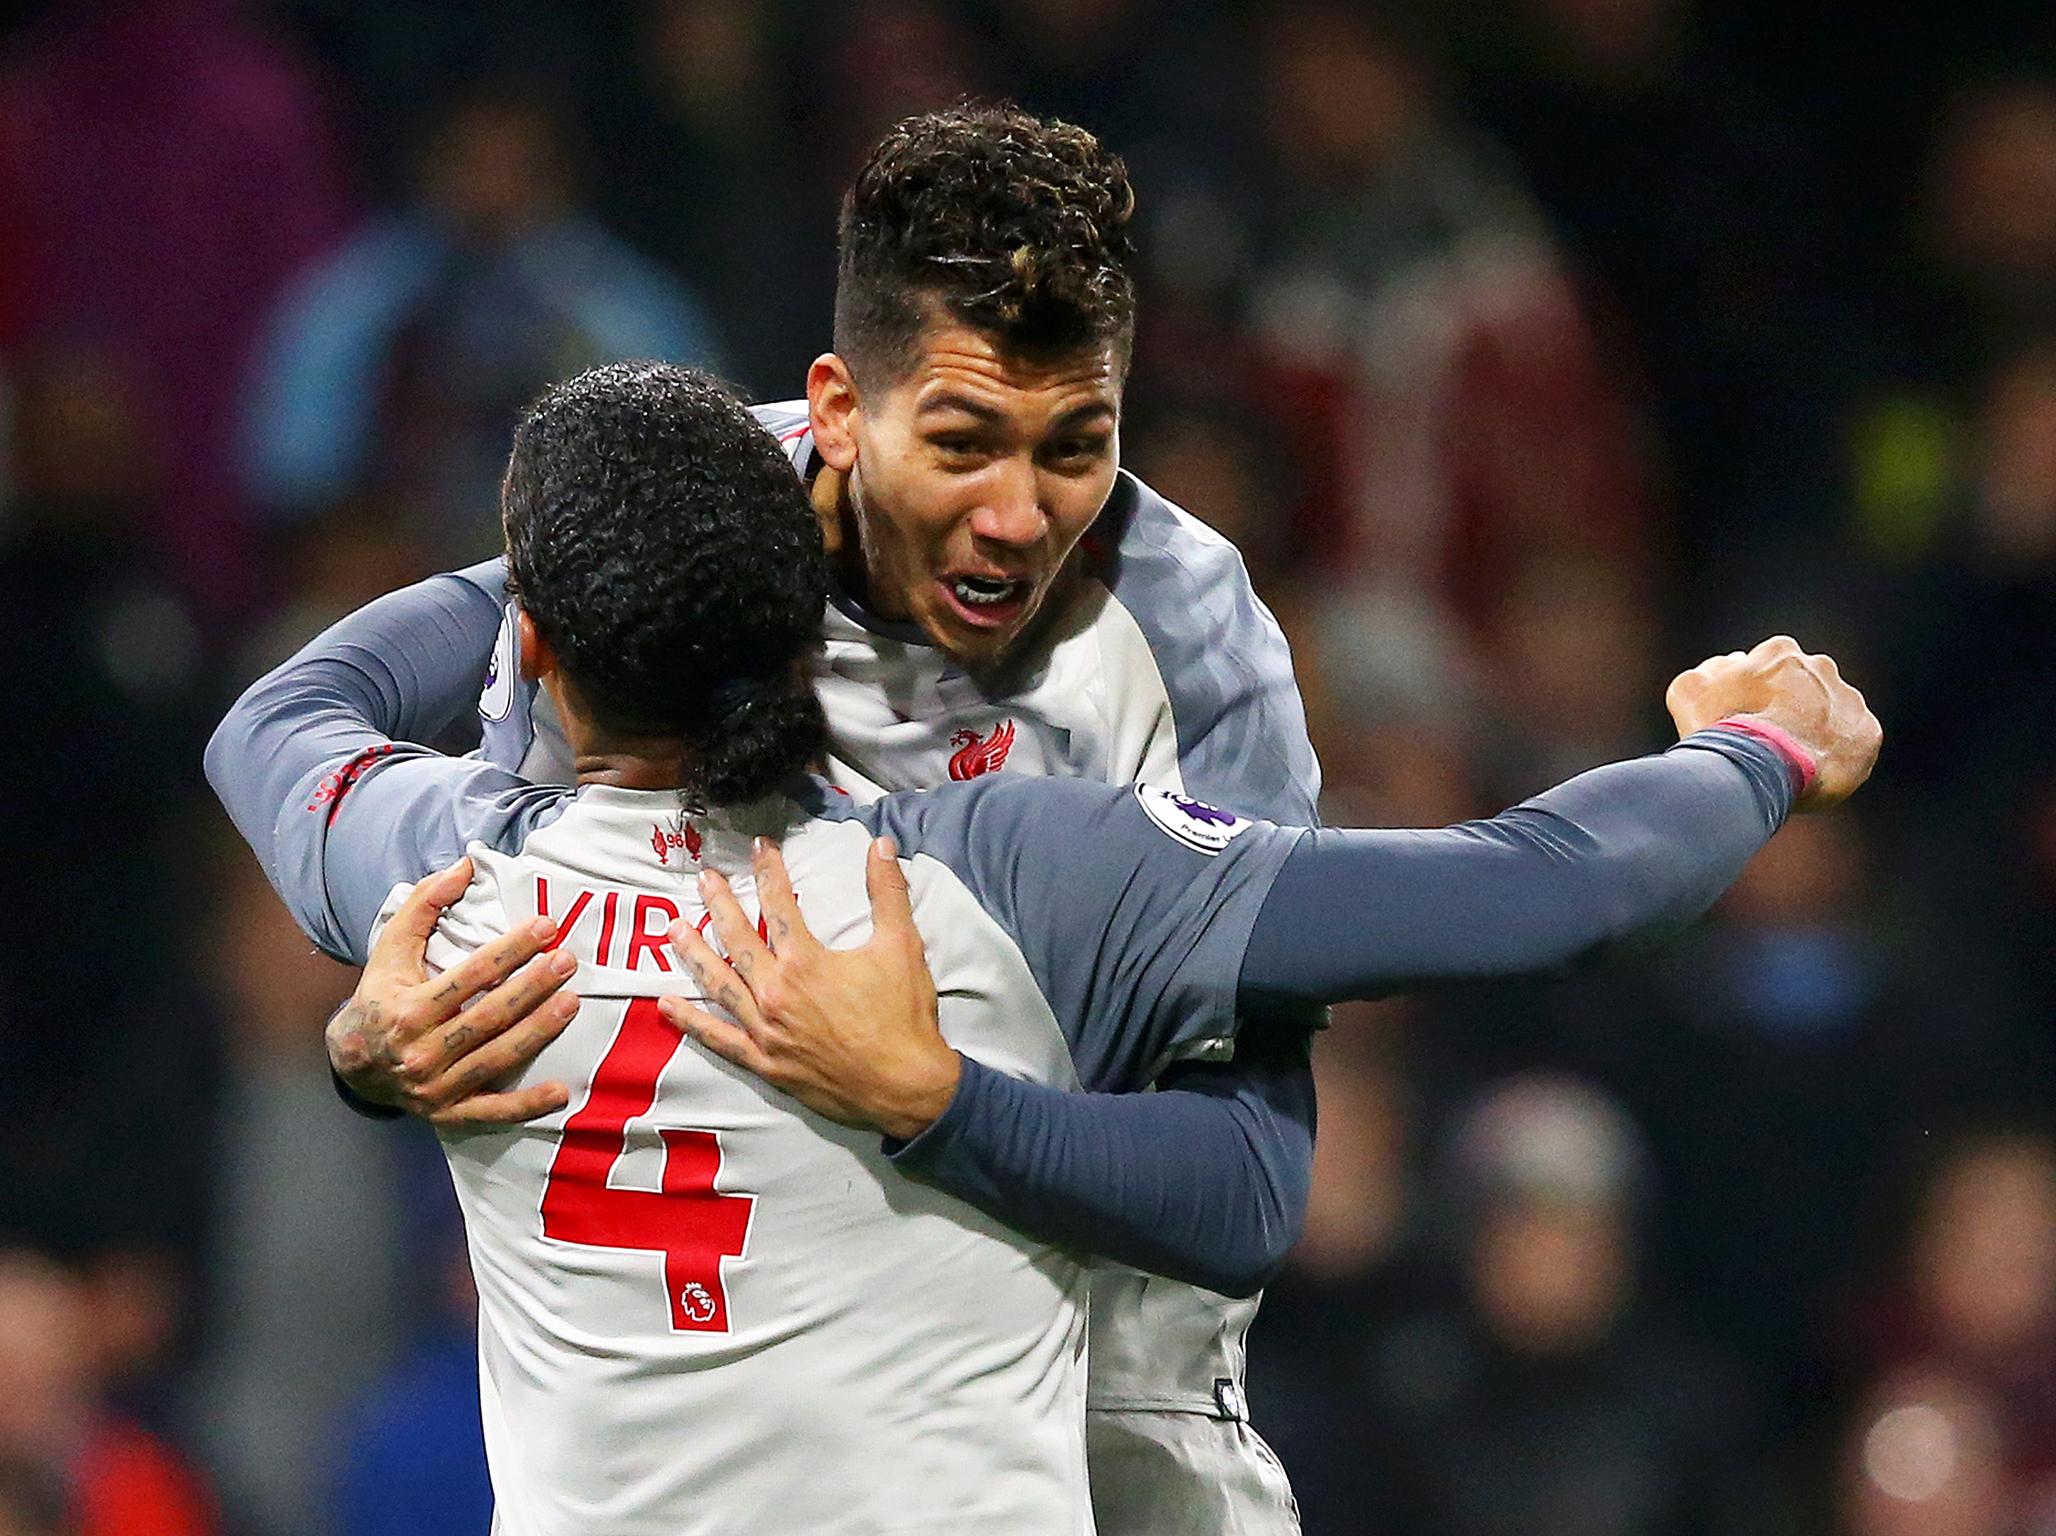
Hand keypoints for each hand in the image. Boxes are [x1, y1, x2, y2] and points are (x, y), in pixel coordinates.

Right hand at [327, 857, 579, 1126]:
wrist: (354, 1063)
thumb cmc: (381, 996)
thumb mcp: (391, 948)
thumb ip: (424, 905)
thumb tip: (466, 866)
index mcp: (407, 1009)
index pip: (469, 976)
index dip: (510, 950)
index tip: (546, 927)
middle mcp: (420, 1051)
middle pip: (488, 1016)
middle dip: (532, 987)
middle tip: (567, 961)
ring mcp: (436, 1087)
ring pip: (496, 1058)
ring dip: (538, 1032)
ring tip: (572, 1002)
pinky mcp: (449, 1114)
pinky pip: (492, 1112)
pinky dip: (526, 1106)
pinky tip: (561, 1091)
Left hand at [661, 836, 960, 1140]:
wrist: (905, 1086)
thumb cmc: (903, 1017)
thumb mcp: (903, 946)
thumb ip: (889, 893)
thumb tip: (883, 845)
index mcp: (806, 962)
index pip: (779, 905)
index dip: (770, 871)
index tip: (761, 847)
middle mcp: (776, 993)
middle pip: (738, 940)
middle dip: (720, 905)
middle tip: (705, 879)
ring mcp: (766, 1030)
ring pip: (720, 985)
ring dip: (694, 954)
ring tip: (674, 929)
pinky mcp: (764, 1063)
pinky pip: (719, 1039)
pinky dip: (692, 1022)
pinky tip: (667, 1005)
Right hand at [1665, 635, 1882, 810]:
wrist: (1765, 769)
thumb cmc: (1722, 728)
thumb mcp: (1688, 692)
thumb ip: (1707, 673)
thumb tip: (1730, 669)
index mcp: (1780, 652)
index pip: (1765, 667)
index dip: (1749, 694)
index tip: (1740, 718)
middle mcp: (1821, 667)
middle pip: (1801, 687)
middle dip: (1787, 708)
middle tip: (1765, 740)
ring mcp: (1849, 699)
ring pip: (1829, 713)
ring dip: (1812, 730)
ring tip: (1789, 761)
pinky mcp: (1868, 733)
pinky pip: (1851, 742)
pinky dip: (1834, 754)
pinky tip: (1811, 771)